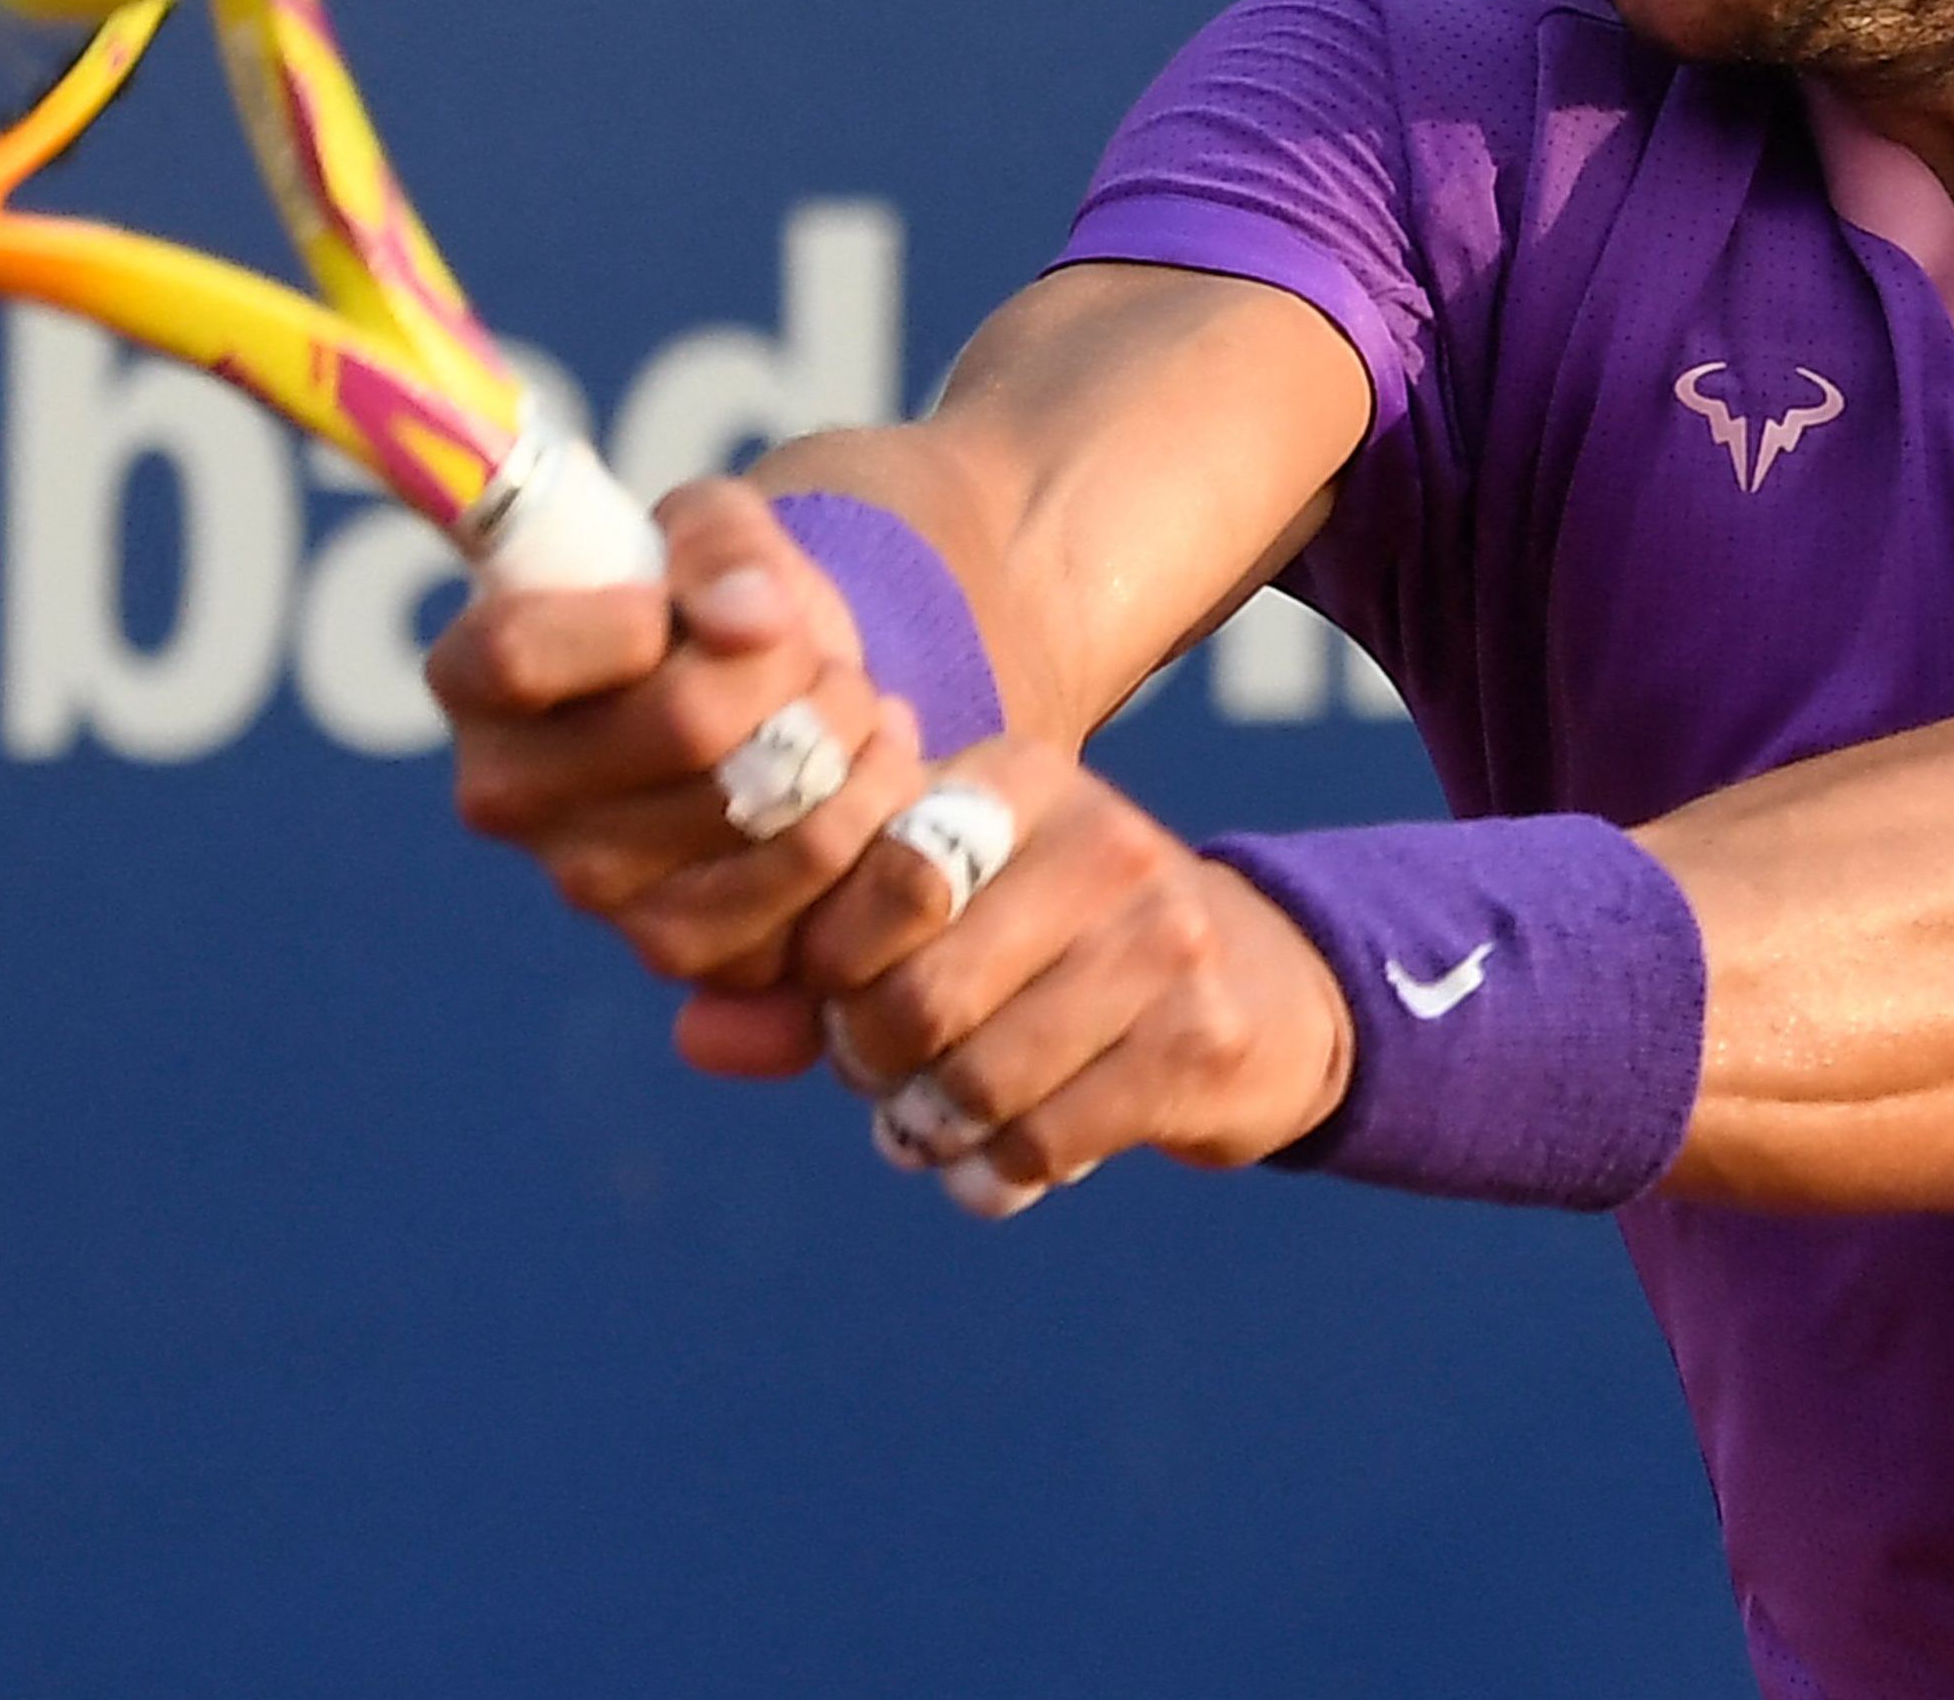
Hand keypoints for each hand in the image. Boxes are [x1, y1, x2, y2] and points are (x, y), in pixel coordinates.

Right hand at [426, 478, 919, 989]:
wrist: (771, 693)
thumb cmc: (713, 596)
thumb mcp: (712, 527)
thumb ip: (722, 548)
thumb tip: (751, 620)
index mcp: (473, 676)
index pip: (520, 655)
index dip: (622, 620)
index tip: (675, 601)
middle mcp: (507, 796)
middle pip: (685, 722)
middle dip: (791, 667)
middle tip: (815, 652)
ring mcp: (589, 886)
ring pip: (767, 812)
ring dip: (848, 740)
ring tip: (853, 704)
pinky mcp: (680, 949)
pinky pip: (811, 896)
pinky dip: (872, 815)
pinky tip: (868, 770)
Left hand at [715, 741, 1356, 1210]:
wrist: (1260, 991)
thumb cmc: (1052, 951)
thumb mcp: (946, 920)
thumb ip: (808, 969)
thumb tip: (693, 1038)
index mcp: (1019, 779)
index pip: (874, 873)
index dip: (826, 964)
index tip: (836, 992)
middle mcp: (1101, 838)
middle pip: (918, 989)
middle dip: (872, 1057)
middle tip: (878, 1076)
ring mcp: (1163, 938)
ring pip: (980, 1074)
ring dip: (931, 1127)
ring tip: (929, 1125)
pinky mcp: (1199, 1040)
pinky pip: (1046, 1139)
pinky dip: (995, 1176)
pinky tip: (991, 1171)